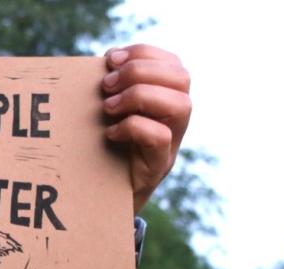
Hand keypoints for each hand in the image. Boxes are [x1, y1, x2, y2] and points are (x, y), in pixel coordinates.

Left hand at [101, 44, 191, 212]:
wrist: (101, 200)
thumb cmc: (102, 149)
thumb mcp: (108, 113)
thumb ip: (112, 88)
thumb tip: (103, 63)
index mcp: (166, 99)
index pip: (172, 62)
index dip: (143, 53)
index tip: (110, 59)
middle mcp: (176, 118)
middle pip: (182, 78)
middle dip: (140, 72)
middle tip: (106, 87)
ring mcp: (172, 142)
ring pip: (180, 105)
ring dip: (139, 97)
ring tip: (108, 108)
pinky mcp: (159, 165)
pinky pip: (160, 136)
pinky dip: (133, 127)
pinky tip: (110, 133)